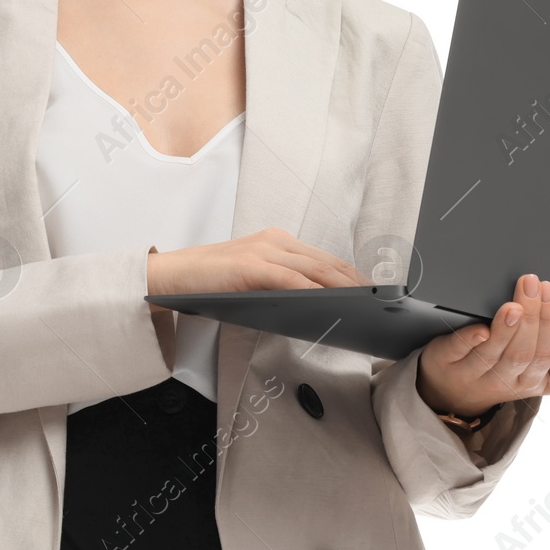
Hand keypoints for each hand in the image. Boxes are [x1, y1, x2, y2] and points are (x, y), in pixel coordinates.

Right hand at [147, 228, 364, 310]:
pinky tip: (329, 303)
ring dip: (343, 288)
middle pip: (327, 263)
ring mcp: (263, 251)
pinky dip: (314, 291)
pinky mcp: (250, 266)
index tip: (372, 291)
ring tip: (364, 304)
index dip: (351, 274)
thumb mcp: (252, 280)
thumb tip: (314, 308)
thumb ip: (280, 286)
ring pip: (315, 269)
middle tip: (379, 301)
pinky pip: (290, 279)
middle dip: (356, 282)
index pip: (324, 259)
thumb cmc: (209, 283)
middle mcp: (274, 241)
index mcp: (277, 242)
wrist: (170, 276)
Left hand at [415, 273, 549, 417]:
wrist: (449, 393)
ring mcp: (474, 373)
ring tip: (517, 303)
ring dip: (508, 327)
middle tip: (538, 286)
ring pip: (496, 353)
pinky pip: (459, 352)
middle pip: (526, 354)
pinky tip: (480, 327)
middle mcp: (503, 380)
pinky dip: (470, 339)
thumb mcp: (537, 378)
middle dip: (536, 318)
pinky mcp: (446, 362)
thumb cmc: (498, 374)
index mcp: (530, 382)